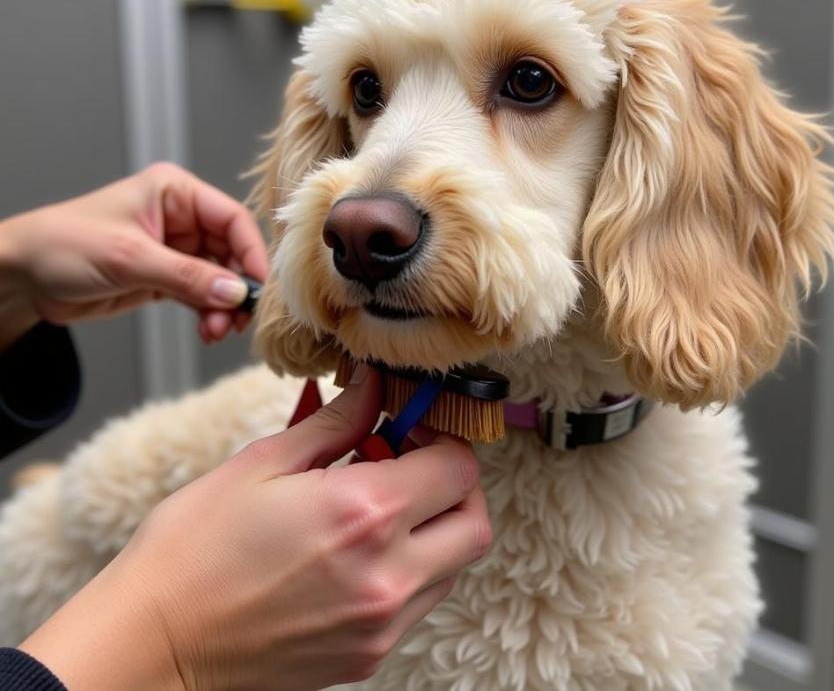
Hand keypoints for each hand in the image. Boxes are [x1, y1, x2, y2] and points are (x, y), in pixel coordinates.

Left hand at [0, 162, 267, 349]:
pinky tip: (208, 330)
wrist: (20, 277)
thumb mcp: (129, 258)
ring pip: (220, 278)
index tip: (259, 286)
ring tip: (217, 331)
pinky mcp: (166, 277)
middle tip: (239, 317)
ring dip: (224, 306)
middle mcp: (181, 218)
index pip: (232, 218)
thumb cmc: (62, 245)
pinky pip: (202, 295)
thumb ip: (187, 277)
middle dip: (236, 287)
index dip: (251, 252)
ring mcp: (175, 249)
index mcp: (176, 192)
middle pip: (231, 251)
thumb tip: (235, 294)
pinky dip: (209, 314)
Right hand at [20, 365, 491, 690]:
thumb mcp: (265, 462)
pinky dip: (410, 565)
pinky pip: (419, 602)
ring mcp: (381, 625)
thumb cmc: (193, 549)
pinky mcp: (367, 657)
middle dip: (453, 482)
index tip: (408, 424)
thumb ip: (337, 421)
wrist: (152, 644)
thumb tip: (375, 384)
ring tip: (375, 501)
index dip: (441, 434)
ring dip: (434, 525)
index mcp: (364, 515)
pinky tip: (358, 545)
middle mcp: (387, 576)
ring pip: (453, 564)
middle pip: (474, 522)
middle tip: (408, 459)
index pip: (457, 467)